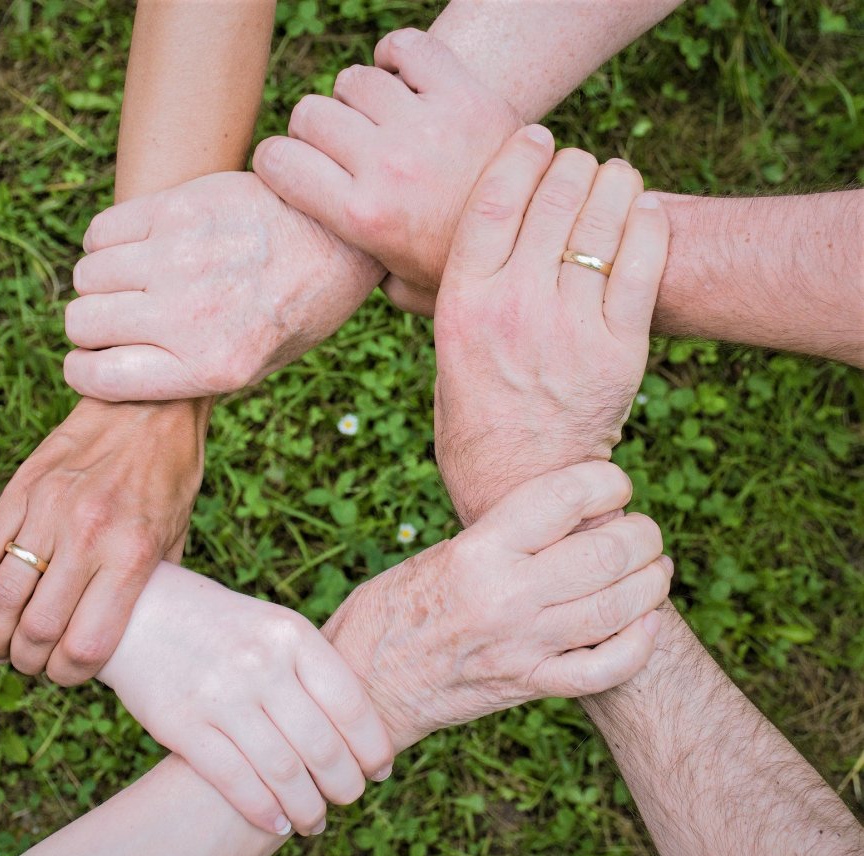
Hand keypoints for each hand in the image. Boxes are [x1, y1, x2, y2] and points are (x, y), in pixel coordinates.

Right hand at [0, 398, 208, 684]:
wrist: (149, 405)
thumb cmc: (170, 476)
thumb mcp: (177, 537)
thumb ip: (150, 588)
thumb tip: (130, 638)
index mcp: (132, 554)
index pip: (86, 644)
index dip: (69, 675)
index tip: (67, 674)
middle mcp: (88, 535)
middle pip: (36, 630)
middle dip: (28, 662)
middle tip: (31, 663)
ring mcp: (48, 510)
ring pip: (0, 598)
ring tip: (0, 646)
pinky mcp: (21, 490)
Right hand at [62, 171, 383, 401]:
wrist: (339, 236)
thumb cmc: (298, 307)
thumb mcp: (258, 365)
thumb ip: (191, 375)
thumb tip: (119, 374)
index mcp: (211, 367)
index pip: (99, 378)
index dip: (84, 371)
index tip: (91, 361)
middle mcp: (189, 316)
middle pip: (82, 323)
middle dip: (90, 326)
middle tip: (117, 318)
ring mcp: (180, 258)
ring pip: (87, 276)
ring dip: (100, 282)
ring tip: (133, 280)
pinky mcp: (178, 209)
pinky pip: (101, 231)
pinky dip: (106, 242)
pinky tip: (137, 246)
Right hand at [98, 563, 393, 837]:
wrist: (141, 611)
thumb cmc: (222, 625)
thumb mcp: (273, 626)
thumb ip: (312, 668)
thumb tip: (361, 729)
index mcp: (291, 634)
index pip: (350, 704)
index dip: (372, 746)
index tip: (380, 770)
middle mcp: (260, 663)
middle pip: (322, 745)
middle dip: (345, 784)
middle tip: (350, 798)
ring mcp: (220, 694)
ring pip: (283, 772)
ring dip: (308, 808)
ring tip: (316, 820)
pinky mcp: (181, 724)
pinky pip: (235, 781)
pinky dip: (264, 811)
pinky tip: (278, 823)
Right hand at [253, 28, 517, 315]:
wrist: (542, 240)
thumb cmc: (464, 269)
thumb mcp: (404, 290)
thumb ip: (361, 274)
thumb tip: (329, 264)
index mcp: (362, 217)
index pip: (277, 161)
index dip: (276, 162)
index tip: (291, 169)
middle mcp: (387, 166)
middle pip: (310, 114)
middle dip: (314, 131)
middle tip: (340, 149)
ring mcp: (426, 125)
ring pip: (354, 80)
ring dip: (357, 98)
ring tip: (378, 121)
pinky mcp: (464, 93)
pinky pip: (406, 47)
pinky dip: (396, 55)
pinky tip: (402, 79)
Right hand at [324, 461, 669, 750]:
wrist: (364, 684)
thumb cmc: (391, 609)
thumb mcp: (439, 554)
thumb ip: (500, 538)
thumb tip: (563, 517)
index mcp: (478, 551)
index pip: (564, 498)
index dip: (606, 481)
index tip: (614, 483)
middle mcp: (505, 596)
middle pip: (606, 552)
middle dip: (642, 534)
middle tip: (644, 530)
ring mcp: (522, 645)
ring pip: (617, 608)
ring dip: (652, 583)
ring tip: (656, 568)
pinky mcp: (528, 685)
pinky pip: (603, 669)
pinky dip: (638, 645)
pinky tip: (646, 624)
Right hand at [433, 127, 668, 524]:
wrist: (520, 484)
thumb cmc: (474, 416)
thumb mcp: (444, 350)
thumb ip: (451, 294)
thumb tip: (442, 245)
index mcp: (462, 303)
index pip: (493, 200)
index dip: (520, 154)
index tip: (536, 135)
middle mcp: (514, 307)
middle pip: (553, 198)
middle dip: (571, 164)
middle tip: (579, 162)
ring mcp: (569, 327)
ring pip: (602, 221)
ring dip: (614, 183)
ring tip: (616, 177)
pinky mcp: (618, 350)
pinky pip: (643, 263)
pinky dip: (648, 224)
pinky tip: (645, 210)